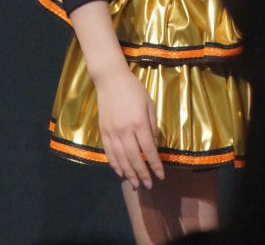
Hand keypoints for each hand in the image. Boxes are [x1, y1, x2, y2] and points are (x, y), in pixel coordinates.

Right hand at [95, 66, 164, 188]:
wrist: (110, 79)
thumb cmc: (134, 89)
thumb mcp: (149, 104)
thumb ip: (152, 126)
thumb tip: (153, 147)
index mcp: (139, 122)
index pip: (148, 150)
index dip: (155, 164)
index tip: (161, 176)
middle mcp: (125, 130)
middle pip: (134, 158)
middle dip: (142, 173)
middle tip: (148, 185)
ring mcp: (112, 132)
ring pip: (120, 158)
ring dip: (129, 173)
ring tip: (135, 183)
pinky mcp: (103, 131)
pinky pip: (109, 152)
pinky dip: (114, 164)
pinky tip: (120, 172)